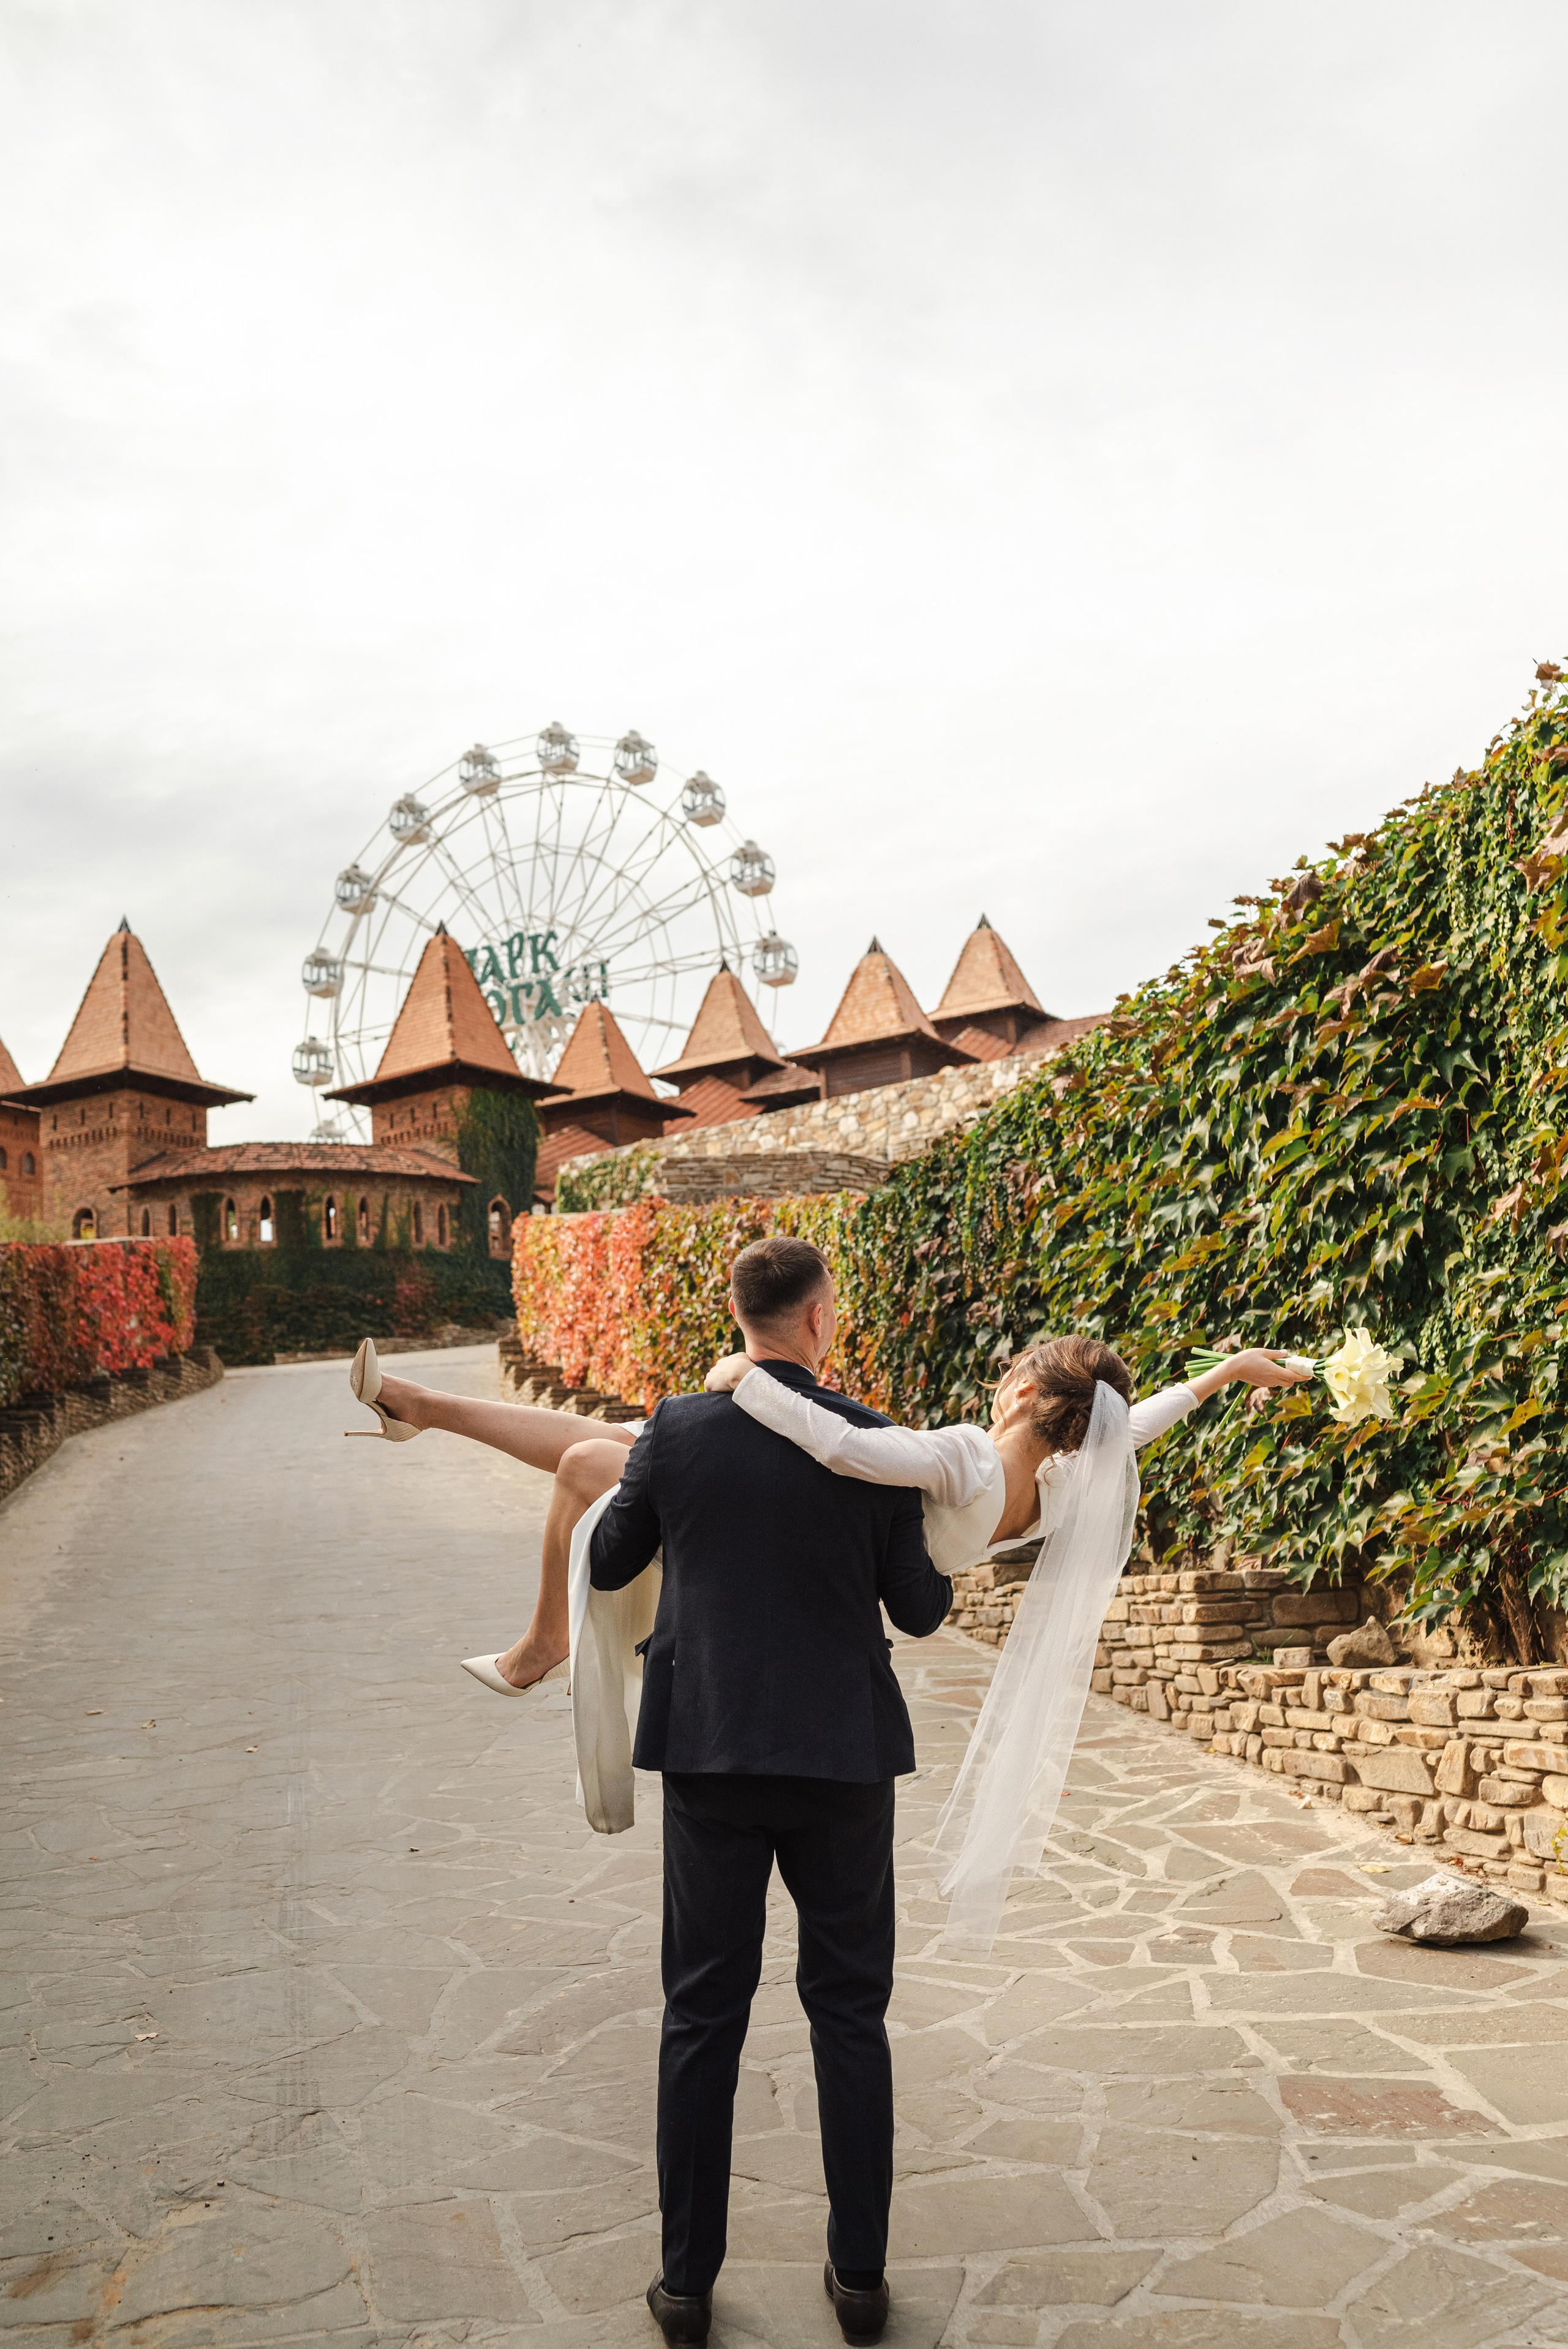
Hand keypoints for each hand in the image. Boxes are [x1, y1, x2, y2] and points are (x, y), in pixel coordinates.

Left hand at [704, 1353, 753, 1392]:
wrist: (739, 1371)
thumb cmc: (743, 1365)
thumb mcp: (743, 1357)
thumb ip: (740, 1358)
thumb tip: (742, 1361)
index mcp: (722, 1362)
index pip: (722, 1370)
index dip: (727, 1376)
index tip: (732, 1381)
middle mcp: (714, 1368)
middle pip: (716, 1376)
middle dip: (721, 1381)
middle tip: (729, 1387)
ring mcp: (710, 1376)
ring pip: (712, 1382)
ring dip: (717, 1387)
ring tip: (725, 1393)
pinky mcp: (708, 1384)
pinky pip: (709, 1390)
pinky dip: (714, 1393)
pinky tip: (720, 1396)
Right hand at [1185, 1347, 1314, 1405]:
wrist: (1232, 1369)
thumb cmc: (1246, 1358)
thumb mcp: (1262, 1352)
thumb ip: (1276, 1354)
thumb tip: (1286, 1354)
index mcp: (1274, 1371)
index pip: (1294, 1376)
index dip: (1303, 1376)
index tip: (1310, 1374)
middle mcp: (1272, 1379)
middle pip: (1290, 1382)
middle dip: (1296, 1377)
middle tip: (1298, 1369)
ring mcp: (1267, 1383)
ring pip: (1282, 1383)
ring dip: (1287, 1378)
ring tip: (1285, 1367)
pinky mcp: (1262, 1384)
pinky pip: (1274, 1383)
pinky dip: (1277, 1378)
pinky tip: (1272, 1370)